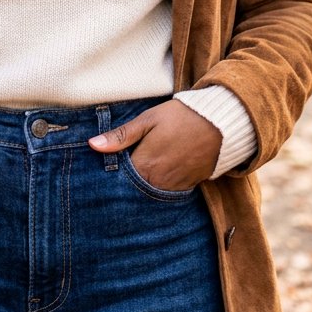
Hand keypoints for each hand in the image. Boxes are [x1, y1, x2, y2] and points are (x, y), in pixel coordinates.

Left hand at [88, 99, 220, 190]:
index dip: (109, 176)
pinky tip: (154, 177)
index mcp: (145, 164)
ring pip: (149, 194)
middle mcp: (158, 181)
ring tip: (133, 177)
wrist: (219, 123)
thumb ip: (121, 135)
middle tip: (114, 177)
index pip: (118, 180)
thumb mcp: (148, 119)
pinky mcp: (188, 187)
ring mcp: (174, 187)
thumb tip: (92, 145)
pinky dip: (158, 188)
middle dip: (123, 186)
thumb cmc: (180, 117)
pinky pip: (167, 194)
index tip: (100, 172)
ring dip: (140, 188)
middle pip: (133, 191)